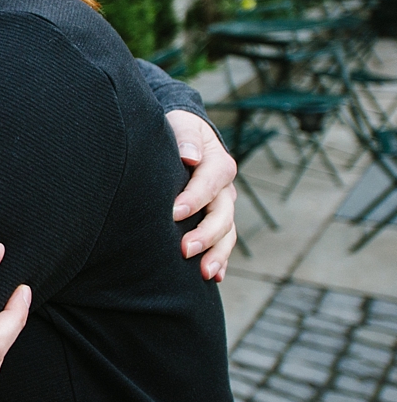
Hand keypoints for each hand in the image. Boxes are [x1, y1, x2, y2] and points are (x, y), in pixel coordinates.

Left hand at [165, 110, 237, 280]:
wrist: (187, 138)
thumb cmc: (179, 131)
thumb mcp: (182, 124)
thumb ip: (187, 137)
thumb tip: (190, 155)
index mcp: (218, 163)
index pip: (210, 182)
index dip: (194, 198)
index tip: (174, 212)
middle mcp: (225, 188)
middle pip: (222, 213)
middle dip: (206, 234)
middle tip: (185, 250)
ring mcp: (223, 206)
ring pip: (227, 232)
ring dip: (217, 253)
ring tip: (204, 272)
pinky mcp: (216, 219)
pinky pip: (223, 241)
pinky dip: (220, 259)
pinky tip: (214, 276)